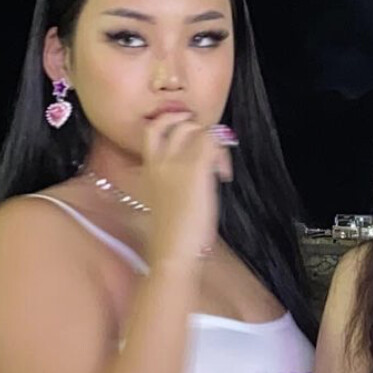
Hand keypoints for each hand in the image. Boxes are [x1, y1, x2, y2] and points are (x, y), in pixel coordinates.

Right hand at [141, 112, 233, 267]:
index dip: (172, 125)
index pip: (153, 130)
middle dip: (196, 129)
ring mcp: (177, 162)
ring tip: (219, 166)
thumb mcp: (163, 201)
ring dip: (212, 141)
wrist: (172, 249)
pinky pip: (212, 141)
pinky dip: (222, 154)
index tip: (190, 139)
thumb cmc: (170, 234)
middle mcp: (159, 160)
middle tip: (211, 149)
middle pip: (175, 123)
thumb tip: (190, 174)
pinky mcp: (196, 169)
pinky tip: (225, 175)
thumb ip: (170, 181)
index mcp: (148, 168)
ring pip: (195, 128)